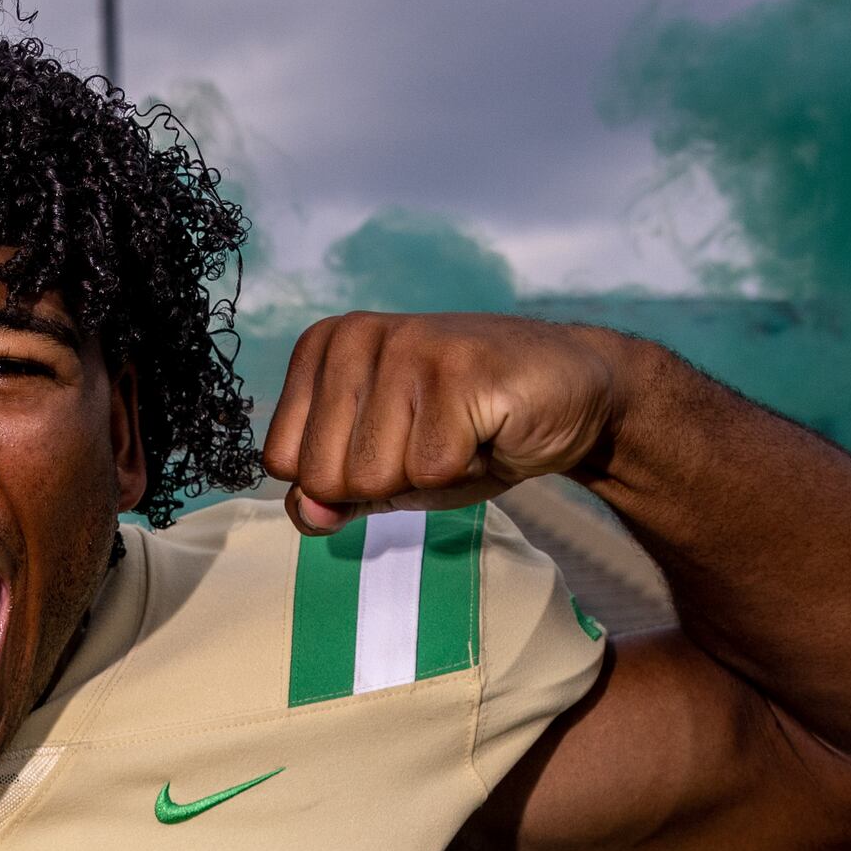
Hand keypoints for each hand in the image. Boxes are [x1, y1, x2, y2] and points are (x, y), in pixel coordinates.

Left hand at [258, 314, 626, 535]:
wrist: (568, 395)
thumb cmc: (466, 432)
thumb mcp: (383, 472)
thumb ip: (330, 496)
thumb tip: (307, 514)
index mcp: (322, 350)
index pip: (282, 461)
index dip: (341, 481)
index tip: (390, 446)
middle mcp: (354, 336)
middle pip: (324, 475)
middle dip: (384, 484)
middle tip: (431, 443)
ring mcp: (407, 345)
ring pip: (375, 476)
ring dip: (428, 476)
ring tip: (460, 432)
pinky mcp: (459, 368)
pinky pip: (432, 469)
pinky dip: (466, 468)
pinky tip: (488, 428)